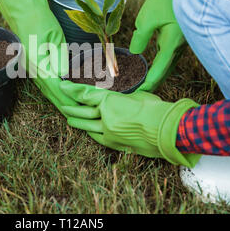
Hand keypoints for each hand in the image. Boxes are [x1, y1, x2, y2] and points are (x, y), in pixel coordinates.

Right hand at [0, 0, 77, 114]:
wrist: (22, 7)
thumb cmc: (39, 18)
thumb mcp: (55, 37)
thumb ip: (59, 58)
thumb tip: (64, 77)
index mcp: (37, 63)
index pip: (57, 88)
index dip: (70, 98)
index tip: (82, 105)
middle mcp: (32, 68)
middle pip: (50, 92)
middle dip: (65, 103)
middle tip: (80, 112)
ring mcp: (30, 66)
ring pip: (46, 88)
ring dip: (59, 98)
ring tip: (73, 107)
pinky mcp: (32, 62)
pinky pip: (44, 81)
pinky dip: (54, 90)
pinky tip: (61, 93)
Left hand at [59, 81, 200, 167]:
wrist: (167, 131)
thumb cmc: (156, 109)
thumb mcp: (137, 96)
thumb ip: (123, 98)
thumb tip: (121, 100)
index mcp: (110, 101)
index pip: (86, 94)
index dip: (73, 90)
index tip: (63, 86)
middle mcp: (106, 117)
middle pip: (83, 112)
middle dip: (71, 107)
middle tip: (62, 104)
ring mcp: (109, 132)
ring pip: (88, 126)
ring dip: (77, 122)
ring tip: (69, 119)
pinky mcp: (115, 144)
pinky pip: (98, 138)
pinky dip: (91, 133)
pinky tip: (88, 132)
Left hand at [129, 0, 201, 91]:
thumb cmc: (162, 0)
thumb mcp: (146, 20)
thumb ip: (140, 38)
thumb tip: (135, 54)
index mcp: (173, 43)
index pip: (160, 69)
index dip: (148, 82)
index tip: (138, 91)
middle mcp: (179, 46)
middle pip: (166, 71)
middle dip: (153, 83)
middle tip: (139, 93)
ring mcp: (181, 43)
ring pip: (168, 65)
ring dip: (157, 75)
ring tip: (143, 86)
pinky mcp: (178, 39)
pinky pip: (169, 57)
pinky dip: (160, 66)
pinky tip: (150, 69)